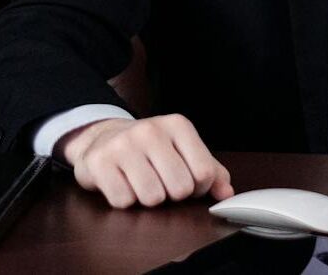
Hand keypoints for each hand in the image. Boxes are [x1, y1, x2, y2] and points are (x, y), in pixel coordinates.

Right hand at [60, 114, 232, 208]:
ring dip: (148, 199)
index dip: (197, 188)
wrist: (104, 137)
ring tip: (141, 182)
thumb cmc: (150, 149)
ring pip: (152, 198)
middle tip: (160, 182)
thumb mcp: (183, 151)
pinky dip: (125, 200)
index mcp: (177, 125)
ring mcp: (124, 144)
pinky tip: (122, 183)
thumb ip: (210, 171)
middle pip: (179, 188)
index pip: (203, 173)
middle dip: (171, 194)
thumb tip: (227, 193)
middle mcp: (151, 130)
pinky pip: (124, 201)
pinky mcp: (100, 162)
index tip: (185, 180)